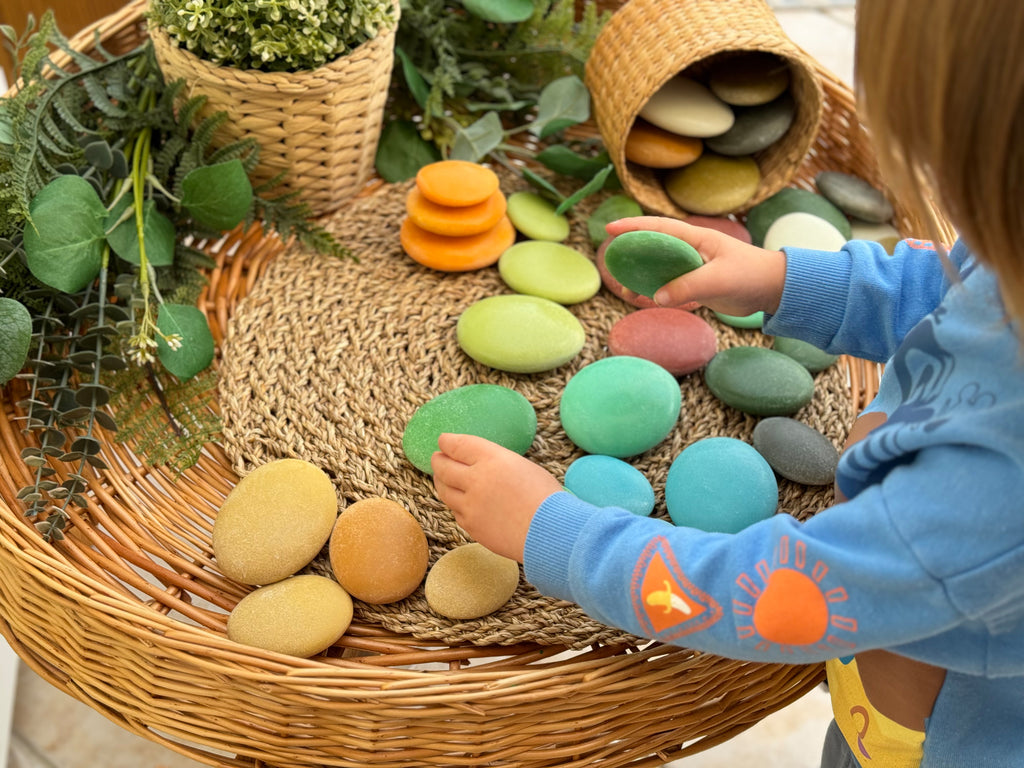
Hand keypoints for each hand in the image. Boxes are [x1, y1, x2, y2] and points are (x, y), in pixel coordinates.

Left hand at [431, 433, 562, 562]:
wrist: (551, 533)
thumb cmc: (546, 498)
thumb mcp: (523, 467)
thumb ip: (497, 463)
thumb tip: (480, 464)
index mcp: (492, 459)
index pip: (459, 445)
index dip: (447, 442)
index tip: (443, 440)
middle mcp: (476, 480)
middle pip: (444, 467)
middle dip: (438, 460)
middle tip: (437, 457)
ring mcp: (470, 505)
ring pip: (444, 490)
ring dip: (441, 481)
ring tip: (442, 478)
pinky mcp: (471, 526)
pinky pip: (456, 511)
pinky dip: (455, 503)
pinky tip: (459, 501)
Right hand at [605, 216, 786, 315]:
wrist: (773, 289)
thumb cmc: (750, 275)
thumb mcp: (718, 280)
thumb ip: (687, 286)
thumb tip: (657, 296)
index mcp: (697, 238)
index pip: (660, 228)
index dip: (634, 227)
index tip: (610, 229)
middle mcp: (692, 250)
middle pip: (655, 248)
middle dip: (632, 253)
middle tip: (613, 262)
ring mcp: (694, 267)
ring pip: (660, 269)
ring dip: (643, 277)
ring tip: (626, 289)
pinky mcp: (698, 284)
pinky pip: (670, 286)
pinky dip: (657, 292)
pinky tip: (646, 300)